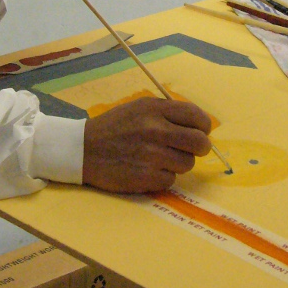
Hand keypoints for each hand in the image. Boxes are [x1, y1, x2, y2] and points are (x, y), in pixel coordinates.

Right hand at [82, 97, 211, 193]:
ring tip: (160, 158)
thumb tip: (199, 126)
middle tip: (191, 149)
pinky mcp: (146, 177)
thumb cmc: (114, 127)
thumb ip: (167, 114)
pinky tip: (148, 170)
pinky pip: (171, 179)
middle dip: (200, 147)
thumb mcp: (139, 108)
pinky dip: (163, 177)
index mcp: (155, 109)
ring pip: (187, 163)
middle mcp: (156, 130)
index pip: (197, 117)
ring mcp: (152, 155)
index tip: (201, 131)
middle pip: (200, 143)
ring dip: (178, 163)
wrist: (83, 149)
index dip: (204, 126)